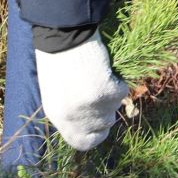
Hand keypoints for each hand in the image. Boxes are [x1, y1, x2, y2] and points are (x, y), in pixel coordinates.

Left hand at [34, 36, 129, 150]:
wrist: (63, 34)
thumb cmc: (57, 60)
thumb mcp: (56, 92)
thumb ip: (70, 112)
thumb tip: (89, 124)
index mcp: (57, 116)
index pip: (81, 142)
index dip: (93, 136)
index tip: (100, 127)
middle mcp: (74, 117)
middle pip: (102, 127)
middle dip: (105, 112)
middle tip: (100, 93)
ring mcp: (92, 107)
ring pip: (114, 109)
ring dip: (109, 94)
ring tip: (94, 75)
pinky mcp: (107, 93)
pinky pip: (121, 92)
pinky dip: (116, 80)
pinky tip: (101, 68)